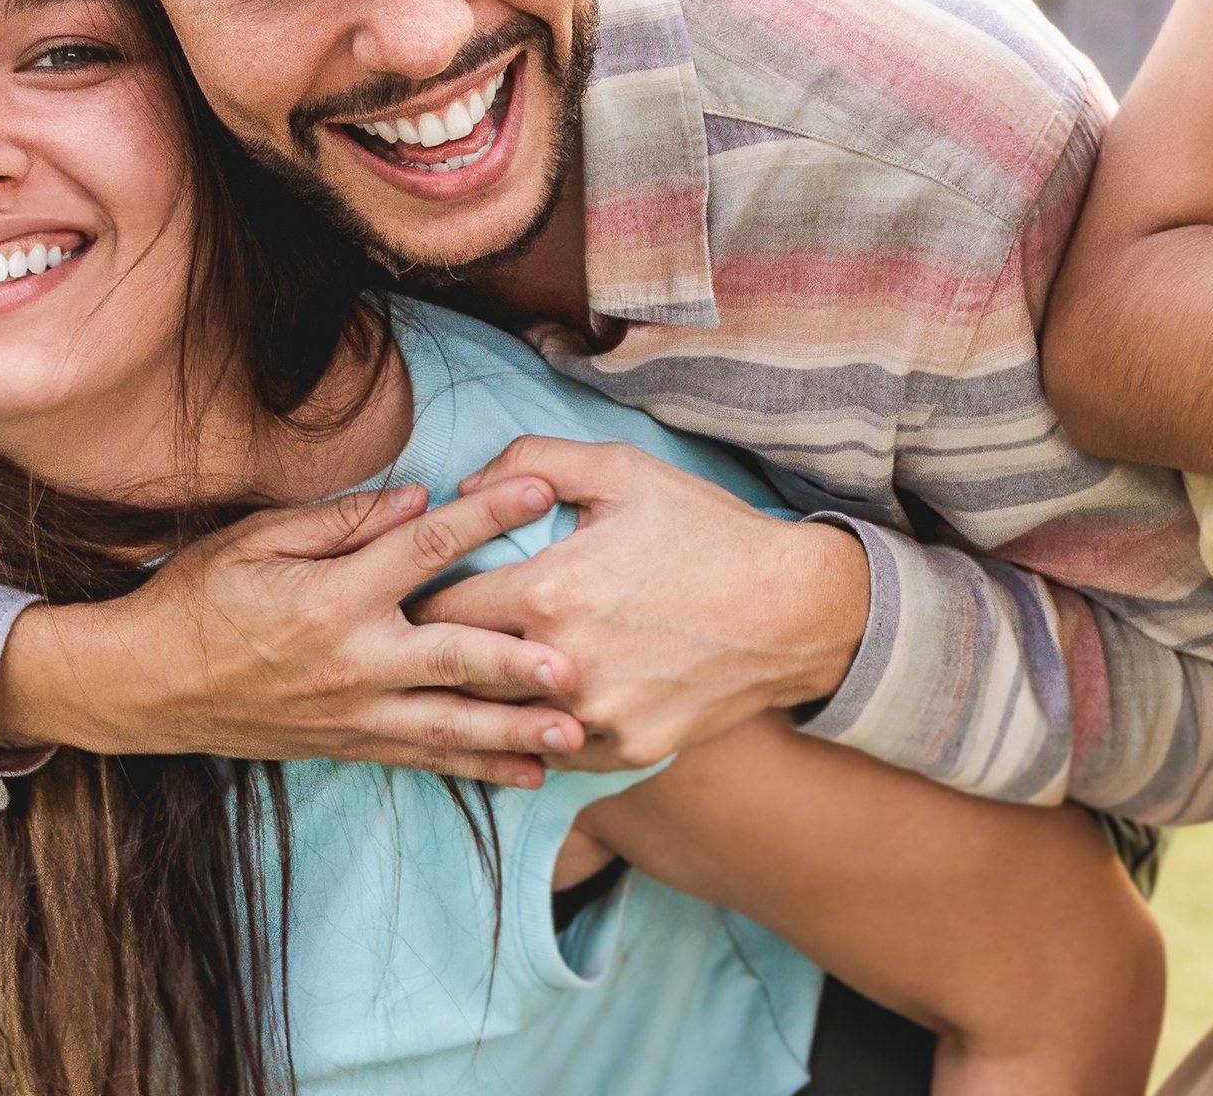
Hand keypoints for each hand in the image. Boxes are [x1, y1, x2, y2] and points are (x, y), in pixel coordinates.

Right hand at [0, 481, 585, 786]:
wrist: (141, 685)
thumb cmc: (196, 597)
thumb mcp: (256, 539)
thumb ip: (341, 520)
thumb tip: (419, 498)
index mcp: (329, 597)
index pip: (423, 548)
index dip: (485, 515)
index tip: (541, 489)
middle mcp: (349, 662)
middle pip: (453, 658)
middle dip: (520, 663)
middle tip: (580, 664)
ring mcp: (351, 713)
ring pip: (449, 726)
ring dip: (515, 731)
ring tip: (575, 735)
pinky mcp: (347, 745)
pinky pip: (424, 760)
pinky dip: (477, 769)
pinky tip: (527, 775)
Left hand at [416, 439, 872, 770]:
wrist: (794, 608)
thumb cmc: (704, 530)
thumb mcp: (621, 470)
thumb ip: (532, 462)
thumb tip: (466, 485)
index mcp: (547, 592)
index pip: (438, 611)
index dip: (421, 602)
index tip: (418, 598)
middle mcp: (562, 666)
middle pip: (457, 675)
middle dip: (438, 658)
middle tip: (423, 647)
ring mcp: (593, 718)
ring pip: (500, 722)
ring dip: (485, 700)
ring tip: (464, 684)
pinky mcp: (625, 752)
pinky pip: (552, 750)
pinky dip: (537, 730)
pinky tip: (531, 710)